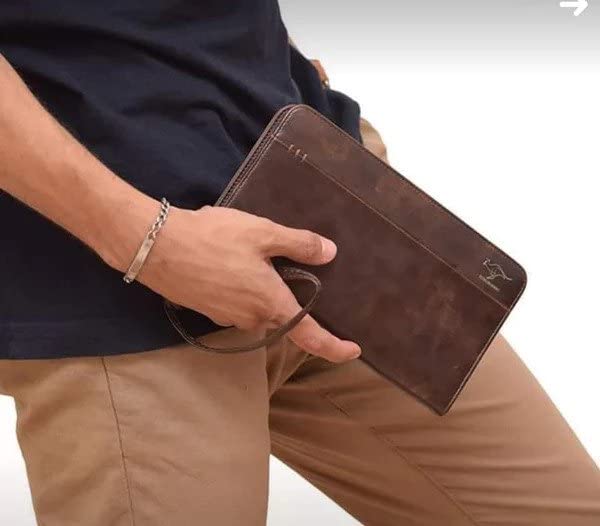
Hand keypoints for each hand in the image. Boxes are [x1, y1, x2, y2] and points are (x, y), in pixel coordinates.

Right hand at [138, 205, 360, 361]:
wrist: (155, 246)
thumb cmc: (213, 239)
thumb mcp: (263, 233)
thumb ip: (300, 244)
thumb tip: (330, 253)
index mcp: (271, 303)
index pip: (311, 336)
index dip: (335, 347)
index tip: (353, 350)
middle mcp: (251, 318)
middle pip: (280, 313)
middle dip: (283, 292)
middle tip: (275, 259)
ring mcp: (227, 317)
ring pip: (255, 305)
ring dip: (257, 285)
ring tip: (242, 250)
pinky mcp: (207, 310)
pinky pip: (235, 301)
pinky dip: (238, 285)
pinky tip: (225, 260)